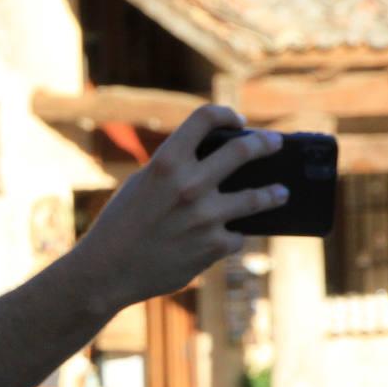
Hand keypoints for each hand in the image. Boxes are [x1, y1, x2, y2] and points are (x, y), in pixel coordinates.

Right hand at [72, 106, 286, 311]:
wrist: (106, 272)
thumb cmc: (119, 225)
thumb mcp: (140, 186)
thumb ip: (173, 171)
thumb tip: (215, 165)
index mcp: (166, 162)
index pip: (206, 117)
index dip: (226, 114)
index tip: (237, 121)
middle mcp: (190, 184)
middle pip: (244, 150)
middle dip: (265, 144)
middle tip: (274, 144)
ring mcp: (206, 216)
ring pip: (257, 197)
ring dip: (273, 193)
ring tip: (281, 192)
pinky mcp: (214, 246)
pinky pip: (236, 236)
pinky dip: (231, 236)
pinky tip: (229, 237)